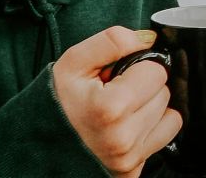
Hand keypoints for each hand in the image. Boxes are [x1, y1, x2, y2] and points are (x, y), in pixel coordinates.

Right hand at [53, 27, 180, 177]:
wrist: (37, 144)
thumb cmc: (57, 102)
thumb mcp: (73, 62)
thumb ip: (112, 41)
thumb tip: (149, 40)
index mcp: (109, 108)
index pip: (156, 71)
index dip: (138, 66)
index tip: (118, 75)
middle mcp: (122, 138)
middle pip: (164, 93)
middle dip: (144, 86)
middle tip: (115, 92)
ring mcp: (129, 158)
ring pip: (169, 114)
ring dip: (150, 106)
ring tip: (120, 110)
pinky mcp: (133, 170)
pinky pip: (166, 135)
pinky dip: (153, 126)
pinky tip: (129, 124)